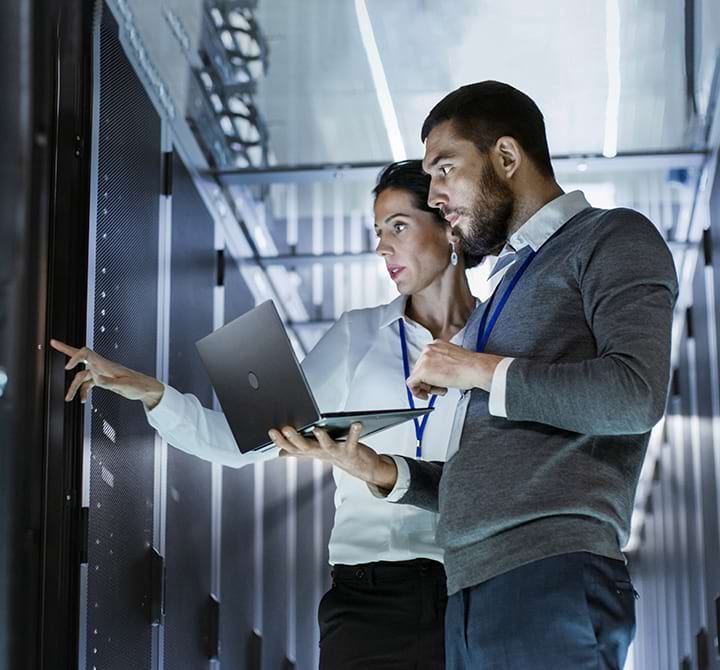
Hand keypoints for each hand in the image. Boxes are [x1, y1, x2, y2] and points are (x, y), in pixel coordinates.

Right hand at [49, 339, 164, 408]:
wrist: (146, 389)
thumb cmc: (138, 385)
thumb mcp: (124, 385)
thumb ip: (109, 382)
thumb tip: (96, 380)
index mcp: (105, 364)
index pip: (86, 353)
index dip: (75, 357)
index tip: (68, 367)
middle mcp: (101, 366)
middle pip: (81, 356)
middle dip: (66, 350)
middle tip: (53, 342)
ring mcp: (101, 373)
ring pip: (81, 376)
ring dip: (73, 387)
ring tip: (67, 398)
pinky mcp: (103, 380)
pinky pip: (88, 384)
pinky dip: (84, 391)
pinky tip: (82, 401)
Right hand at [268, 423, 397, 491]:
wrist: (361, 467)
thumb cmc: (337, 454)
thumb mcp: (316, 452)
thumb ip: (299, 450)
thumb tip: (280, 453)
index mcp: (312, 451)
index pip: (292, 447)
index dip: (281, 441)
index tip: (271, 431)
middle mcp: (322, 453)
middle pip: (306, 447)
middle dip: (295, 438)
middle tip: (286, 428)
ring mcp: (337, 453)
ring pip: (327, 446)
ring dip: (322, 438)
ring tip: (317, 429)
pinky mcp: (352, 451)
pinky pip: (353, 441)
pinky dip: (355, 432)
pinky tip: (357, 423)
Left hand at [406, 340, 503, 399]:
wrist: (475, 368)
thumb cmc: (470, 366)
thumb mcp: (453, 359)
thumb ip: (441, 362)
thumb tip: (436, 372)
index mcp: (436, 344)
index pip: (425, 361)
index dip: (429, 375)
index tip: (433, 381)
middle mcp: (428, 349)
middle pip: (419, 369)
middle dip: (427, 381)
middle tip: (438, 387)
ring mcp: (424, 359)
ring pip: (416, 376)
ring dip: (426, 387)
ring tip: (440, 389)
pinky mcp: (422, 371)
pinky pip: (411, 384)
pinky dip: (417, 392)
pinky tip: (426, 395)